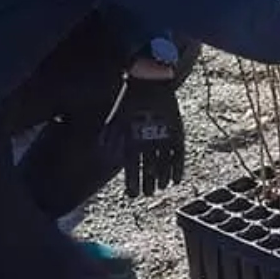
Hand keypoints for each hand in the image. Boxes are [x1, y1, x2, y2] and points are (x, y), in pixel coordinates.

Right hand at [101, 76, 186, 197]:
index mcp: (133, 142)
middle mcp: (148, 144)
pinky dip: (178, 167)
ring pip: (163, 164)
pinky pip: (178, 155)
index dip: (132, 182)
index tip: (132, 195)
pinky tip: (176, 179)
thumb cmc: (132, 100)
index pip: (131, 168)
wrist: (151, 83)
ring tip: (162, 187)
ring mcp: (163, 140)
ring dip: (163, 177)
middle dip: (148, 183)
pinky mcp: (176, 135)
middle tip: (148, 193)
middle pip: (148, 169)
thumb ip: (111, 133)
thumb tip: (101, 149)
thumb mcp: (119, 117)